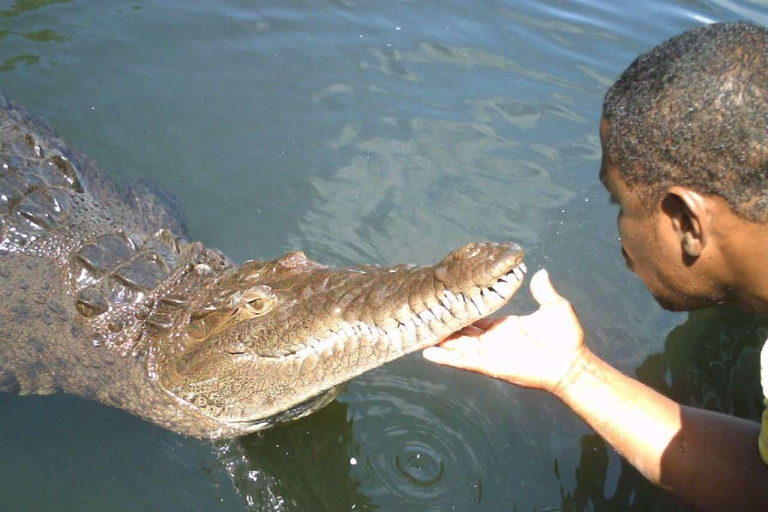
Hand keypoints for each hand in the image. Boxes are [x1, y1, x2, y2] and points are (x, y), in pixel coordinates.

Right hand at [423, 269, 587, 393]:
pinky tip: (428, 352)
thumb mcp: (555, 307)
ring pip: (457, 345)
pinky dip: (445, 357)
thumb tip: (539, 272)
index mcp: (504, 326)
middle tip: (423, 314)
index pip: (475, 317)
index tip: (445, 301)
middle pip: (461, 332)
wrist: (571, 363)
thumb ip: (543, 291)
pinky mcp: (490, 364)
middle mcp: (493, 339)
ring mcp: (489, 353)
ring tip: (418, 333)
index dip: (460, 310)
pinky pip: (463, 360)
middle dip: (444, 325)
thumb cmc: (566, 338)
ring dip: (440, 340)